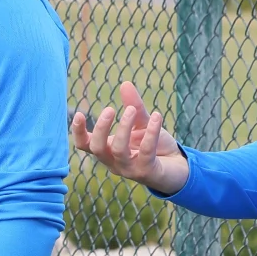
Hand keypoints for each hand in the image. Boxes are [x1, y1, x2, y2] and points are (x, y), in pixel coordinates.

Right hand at [70, 80, 188, 194]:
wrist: (178, 168)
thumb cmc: (156, 147)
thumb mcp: (143, 124)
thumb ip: (133, 106)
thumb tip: (125, 83)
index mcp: (109, 150)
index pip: (85, 145)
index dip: (78, 132)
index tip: (79, 113)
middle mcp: (115, 162)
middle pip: (97, 148)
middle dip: (101, 128)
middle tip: (110, 109)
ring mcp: (130, 169)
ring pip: (119, 151)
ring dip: (124, 128)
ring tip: (131, 109)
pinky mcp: (147, 172)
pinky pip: (146, 152)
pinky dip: (151, 133)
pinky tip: (157, 116)